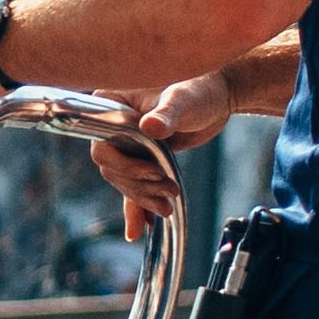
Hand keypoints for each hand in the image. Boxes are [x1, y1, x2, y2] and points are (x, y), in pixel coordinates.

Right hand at [99, 79, 243, 224]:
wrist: (216, 101)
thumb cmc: (197, 90)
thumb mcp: (181, 101)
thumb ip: (165, 114)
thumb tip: (148, 127)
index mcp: (111, 108)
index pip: (101, 145)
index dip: (123, 164)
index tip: (152, 170)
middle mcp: (112, 129)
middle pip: (113, 170)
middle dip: (140, 185)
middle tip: (169, 189)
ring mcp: (127, 147)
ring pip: (125, 183)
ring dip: (145, 198)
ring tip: (168, 206)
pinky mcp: (142, 161)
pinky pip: (134, 188)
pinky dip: (138, 208)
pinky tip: (140, 228)